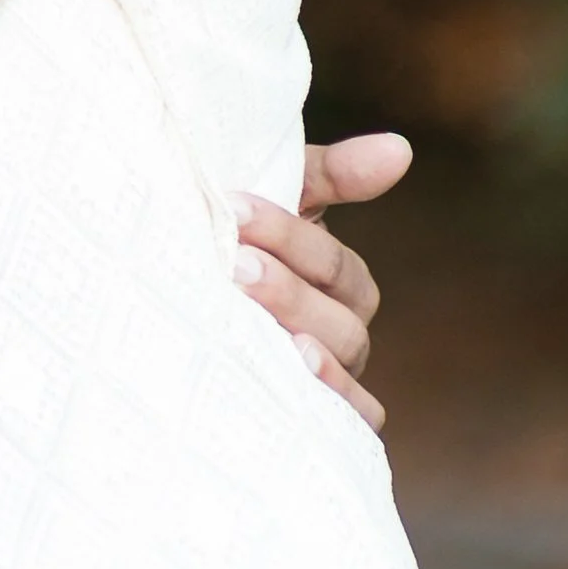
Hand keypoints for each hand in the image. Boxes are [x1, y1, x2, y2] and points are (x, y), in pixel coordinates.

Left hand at [232, 132, 408, 434]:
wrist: (166, 296)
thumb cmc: (228, 240)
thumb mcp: (271, 200)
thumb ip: (330, 175)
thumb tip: (401, 148)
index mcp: (336, 280)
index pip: (332, 263)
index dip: (288, 234)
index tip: (233, 209)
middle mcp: (342, 330)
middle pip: (340, 317)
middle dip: (287, 289)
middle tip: (235, 266)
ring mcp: (331, 377)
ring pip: (344, 363)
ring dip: (305, 343)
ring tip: (263, 328)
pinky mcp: (314, 418)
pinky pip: (350, 421)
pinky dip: (336, 402)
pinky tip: (298, 379)